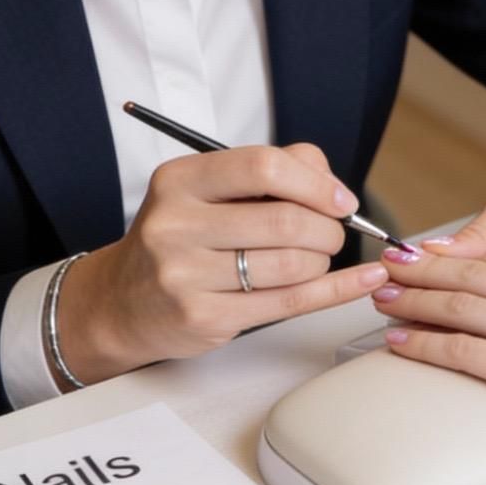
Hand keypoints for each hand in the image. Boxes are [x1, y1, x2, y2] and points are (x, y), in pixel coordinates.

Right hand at [55, 143, 387, 383]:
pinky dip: (336, 291)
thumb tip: (330, 182)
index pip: (262, 167)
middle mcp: (175, 224)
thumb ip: (269, 171)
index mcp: (179, 180)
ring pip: (291, 264)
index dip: (314, 182)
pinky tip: (362, 281)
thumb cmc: (180, 240)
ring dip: (322, 261)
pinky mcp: (204, 317)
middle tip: (332, 233)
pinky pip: (289, 303)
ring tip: (315, 258)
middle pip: (285, 220)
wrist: (122, 302)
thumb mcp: (206, 191)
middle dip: (327, 228)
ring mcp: (186, 275)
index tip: (339, 199)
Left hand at [372, 244, 485, 459]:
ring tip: (382, 299)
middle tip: (389, 267)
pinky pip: (462, 351)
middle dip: (422, 269)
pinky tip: (402, 342)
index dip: (461, 256)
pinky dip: (424, 344)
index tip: (434, 255)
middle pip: (469, 273)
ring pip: (456, 306)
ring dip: (412, 301)